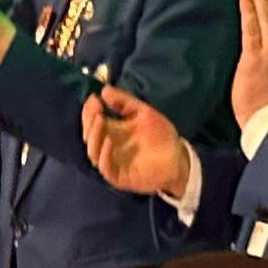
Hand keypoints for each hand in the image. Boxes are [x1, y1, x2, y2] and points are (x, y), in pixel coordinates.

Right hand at [80, 84, 197, 202]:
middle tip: (96, 110)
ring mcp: (113, 162)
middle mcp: (108, 147)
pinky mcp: (119, 177)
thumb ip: (124, 102)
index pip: (92, 121)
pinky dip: (104, 155)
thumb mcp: (142, 112)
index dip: (90, 111)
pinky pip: (106, 167)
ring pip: (93, 152)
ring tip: (100, 120)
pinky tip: (109, 141)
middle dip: (89, 122)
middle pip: (89, 136)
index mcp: (112, 131)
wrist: (177, 157)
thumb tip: (104, 90)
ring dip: (94, 136)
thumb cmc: (161, 135)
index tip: (94, 99)